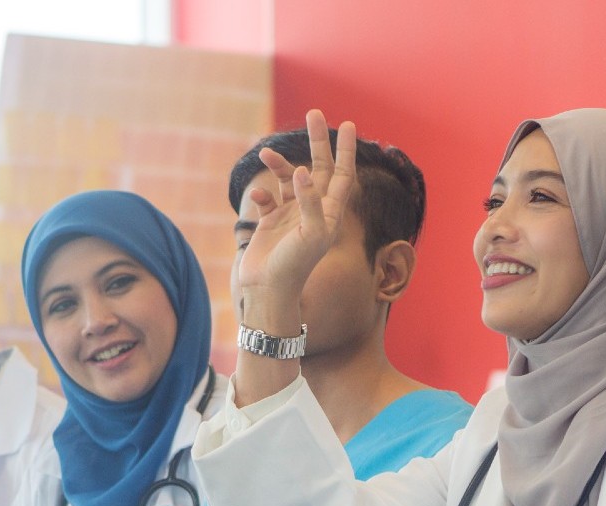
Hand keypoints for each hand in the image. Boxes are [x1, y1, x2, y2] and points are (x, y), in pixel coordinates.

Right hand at [237, 109, 356, 330]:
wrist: (268, 291)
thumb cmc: (294, 266)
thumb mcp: (309, 234)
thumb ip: (309, 202)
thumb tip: (302, 172)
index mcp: (329, 213)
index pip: (342, 174)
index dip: (346, 150)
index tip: (347, 124)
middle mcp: (313, 211)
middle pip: (318, 168)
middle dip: (317, 142)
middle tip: (314, 114)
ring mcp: (291, 217)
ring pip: (288, 180)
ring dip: (279, 165)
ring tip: (264, 153)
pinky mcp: (270, 224)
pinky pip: (268, 200)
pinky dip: (262, 193)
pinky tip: (258, 197)